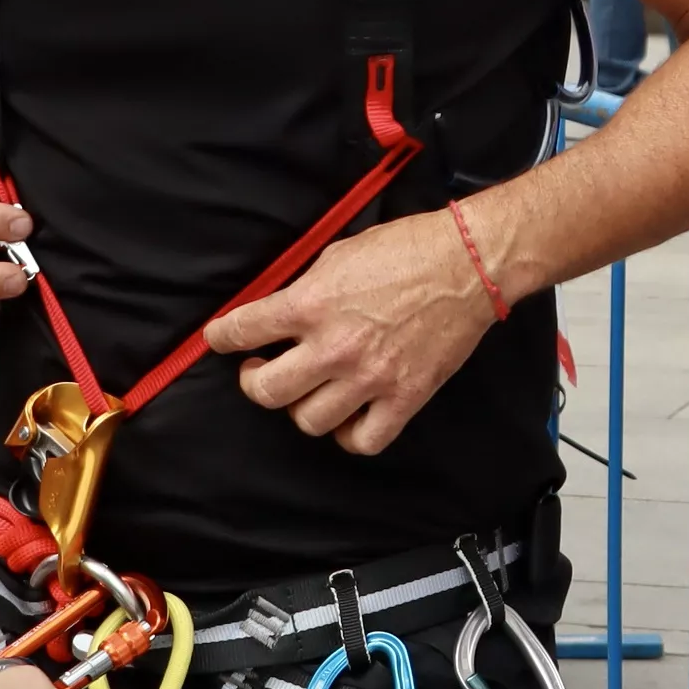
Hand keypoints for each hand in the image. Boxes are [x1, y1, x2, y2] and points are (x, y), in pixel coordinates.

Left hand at [202, 204, 502, 454]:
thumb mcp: (338, 254)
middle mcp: (334, 346)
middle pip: (266, 391)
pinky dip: (349, 434)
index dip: (220, 338)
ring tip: (310, 389)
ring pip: (308, 421)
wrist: (469, 263)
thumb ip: (303, 287)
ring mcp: (370, 378)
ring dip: (302, 406)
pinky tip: (348, 414)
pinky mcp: (404, 397)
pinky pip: (362, 440)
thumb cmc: (407, 248)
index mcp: (311, 304)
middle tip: (262, 368)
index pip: (242, 331)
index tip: (219, 340)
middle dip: (254, 381)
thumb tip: (277, 310)